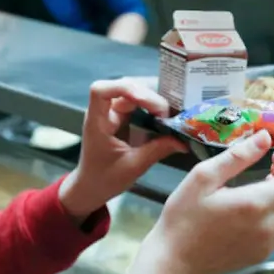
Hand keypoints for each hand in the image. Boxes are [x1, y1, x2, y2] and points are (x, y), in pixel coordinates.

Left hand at [58, 79, 187, 221]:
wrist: (92, 186)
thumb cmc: (104, 178)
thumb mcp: (133, 166)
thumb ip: (157, 150)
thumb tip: (182, 140)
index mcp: (97, 122)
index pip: (101, 90)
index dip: (124, 88)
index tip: (146, 100)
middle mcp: (103, 111)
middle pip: (123, 87)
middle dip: (147, 94)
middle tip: (166, 111)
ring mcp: (111, 112)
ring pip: (132, 91)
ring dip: (151, 97)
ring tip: (168, 111)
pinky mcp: (120, 116)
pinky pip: (137, 102)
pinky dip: (151, 104)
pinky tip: (164, 112)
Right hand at [118, 132, 273, 273]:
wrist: (175, 261)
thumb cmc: (183, 217)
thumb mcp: (203, 177)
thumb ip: (237, 156)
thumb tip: (265, 137)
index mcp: (254, 205)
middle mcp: (269, 227)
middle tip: (273, 170)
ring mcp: (269, 244)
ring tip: (267, 187)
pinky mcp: (265, 254)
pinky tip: (261, 206)